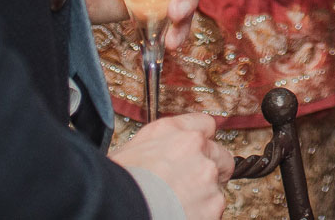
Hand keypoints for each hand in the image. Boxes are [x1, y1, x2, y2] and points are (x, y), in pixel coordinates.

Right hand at [110, 112, 231, 219]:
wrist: (119, 207)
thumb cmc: (115, 185)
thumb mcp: (129, 151)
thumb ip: (157, 146)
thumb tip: (158, 156)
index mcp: (172, 130)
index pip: (205, 124)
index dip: (202, 142)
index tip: (198, 153)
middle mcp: (195, 147)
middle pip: (219, 155)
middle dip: (209, 171)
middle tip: (189, 186)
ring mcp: (208, 175)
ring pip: (217, 187)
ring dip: (204, 196)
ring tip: (177, 206)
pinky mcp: (214, 204)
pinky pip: (214, 211)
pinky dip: (202, 216)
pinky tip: (180, 216)